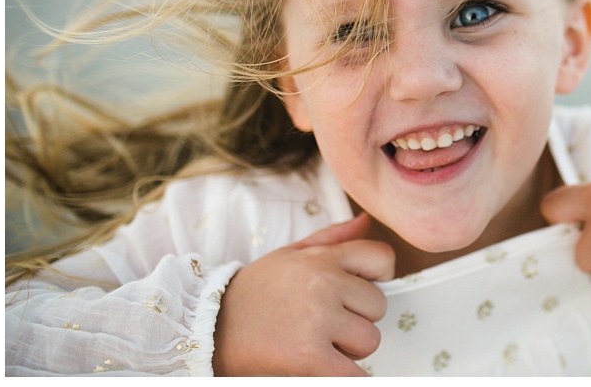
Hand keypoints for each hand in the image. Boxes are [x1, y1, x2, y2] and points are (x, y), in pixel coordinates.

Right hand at [212, 212, 395, 375]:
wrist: (208, 329)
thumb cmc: (254, 294)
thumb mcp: (290, 255)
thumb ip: (332, 238)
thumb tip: (366, 220)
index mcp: (321, 257)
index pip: (382, 258)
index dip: (377, 278)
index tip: (356, 292)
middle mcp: (323, 283)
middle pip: (378, 306)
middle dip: (357, 319)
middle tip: (325, 323)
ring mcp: (317, 319)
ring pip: (370, 340)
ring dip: (350, 350)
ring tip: (318, 343)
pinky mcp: (308, 356)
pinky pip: (354, 373)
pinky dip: (344, 376)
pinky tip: (323, 369)